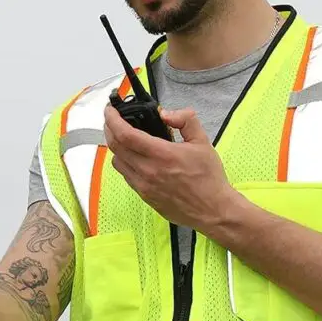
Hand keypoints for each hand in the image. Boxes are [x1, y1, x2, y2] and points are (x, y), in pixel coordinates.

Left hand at [103, 104, 237, 231]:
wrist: (212, 210)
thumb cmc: (208, 179)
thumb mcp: (202, 141)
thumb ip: (185, 120)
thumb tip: (166, 114)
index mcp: (162, 155)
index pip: (125, 134)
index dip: (113, 120)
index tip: (110, 111)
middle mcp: (148, 171)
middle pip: (115, 147)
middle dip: (110, 129)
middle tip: (113, 120)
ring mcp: (144, 185)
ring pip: (117, 162)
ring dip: (116, 147)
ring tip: (123, 138)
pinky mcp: (144, 196)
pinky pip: (126, 176)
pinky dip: (125, 162)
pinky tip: (134, 157)